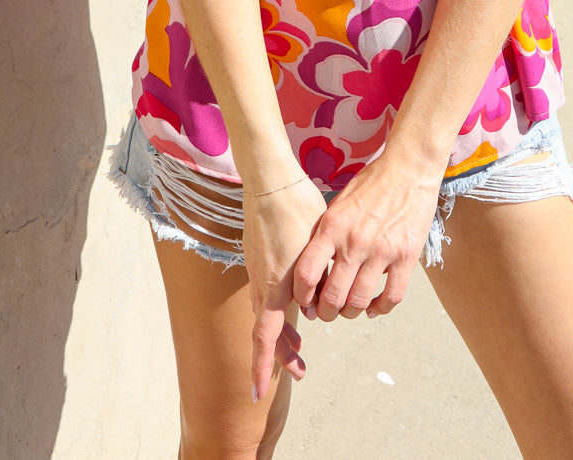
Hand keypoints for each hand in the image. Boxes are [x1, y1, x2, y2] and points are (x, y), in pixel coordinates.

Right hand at [244, 175, 327, 400]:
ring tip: (300, 345)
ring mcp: (257, 270)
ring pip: (266, 312)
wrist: (271, 180)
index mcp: (274, 284)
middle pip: (266, 330)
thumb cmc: (297, 210)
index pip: (265, 336)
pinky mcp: (259, 258)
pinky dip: (279, 309)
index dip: (262, 366)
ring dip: (281, 331)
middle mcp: (261, 282)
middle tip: (300, 370)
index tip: (259, 393)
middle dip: (280, 354)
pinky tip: (297, 304)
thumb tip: (315, 311)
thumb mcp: (315, 248)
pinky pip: (267, 294)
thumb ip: (314, 283)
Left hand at [291, 149, 443, 323]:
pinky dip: (381, 309)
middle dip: (326, 312)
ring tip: (350, 309)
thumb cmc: (372, 183)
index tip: (306, 301)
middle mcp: (354, 241)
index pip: (306, 274)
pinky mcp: (407, 256)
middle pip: (332, 297)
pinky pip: (392, 297)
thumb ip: (326, 235)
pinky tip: (375, 307)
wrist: (408, 167)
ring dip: (351, 312)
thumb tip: (315, 270)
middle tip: (327, 312)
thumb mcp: (338, 205)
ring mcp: (382, 250)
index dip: (302, 296)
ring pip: (360, 302)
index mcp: (332, 227)